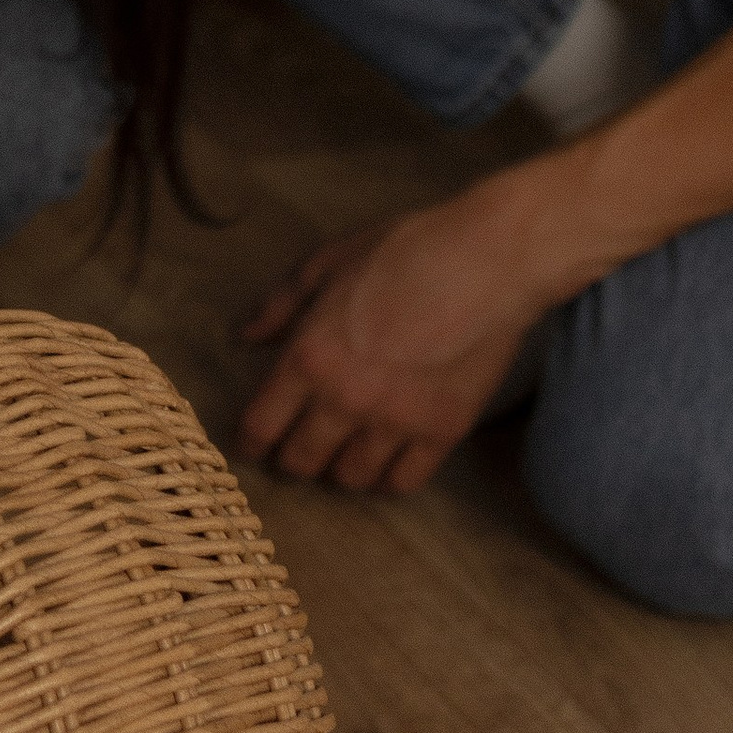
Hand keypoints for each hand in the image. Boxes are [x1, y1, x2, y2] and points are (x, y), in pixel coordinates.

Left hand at [236, 182, 550, 493]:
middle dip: (291, 460)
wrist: (486, 262)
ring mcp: (395, 421)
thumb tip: (246, 336)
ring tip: (342, 455)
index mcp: (309, 355)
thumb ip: (282, 303)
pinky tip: (385, 461)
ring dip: (339, 470)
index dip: (249, 443)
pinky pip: (402, 482)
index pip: (261, 426)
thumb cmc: (404, 250)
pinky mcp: (441, 432)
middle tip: (297, 450)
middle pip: (300, 462)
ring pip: (350, 478)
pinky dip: (387, 478)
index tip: (251, 445)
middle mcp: (345, 398)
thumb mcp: (328, 261)